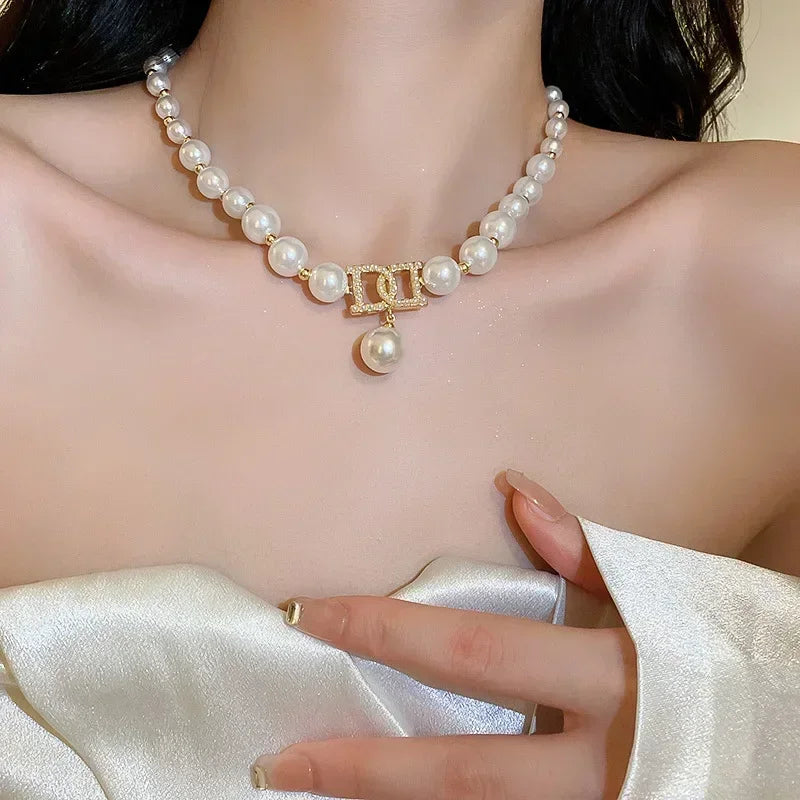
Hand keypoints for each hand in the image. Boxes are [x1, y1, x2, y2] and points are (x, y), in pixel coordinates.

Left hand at [253, 471, 636, 798]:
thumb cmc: (735, 655)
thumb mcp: (669, 595)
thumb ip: (587, 552)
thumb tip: (515, 490)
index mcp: (613, 678)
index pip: (471, 649)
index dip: (385, 630)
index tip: (307, 615)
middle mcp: (602, 762)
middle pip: (461, 770)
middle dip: (362, 767)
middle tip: (276, 762)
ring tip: (315, 792)